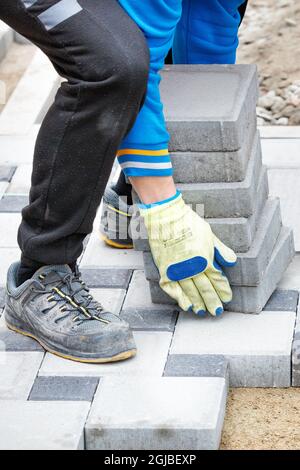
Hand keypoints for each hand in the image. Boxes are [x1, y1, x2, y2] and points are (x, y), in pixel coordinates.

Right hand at [141, 193, 236, 315]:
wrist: (166, 217)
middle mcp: (192, 268)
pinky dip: (179, 298)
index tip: (227, 298)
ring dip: (198, 302)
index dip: (222, 290)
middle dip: (212, 301)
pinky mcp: (165, 269)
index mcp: (205, 259)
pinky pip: (172, 288)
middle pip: (205, 289)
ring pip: (189, 291)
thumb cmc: (189, 222)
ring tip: (202, 312)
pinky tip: (185, 305)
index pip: (217, 279)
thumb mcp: (210, 235)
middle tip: (216, 311)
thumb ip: (221, 250)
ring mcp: (177, 270)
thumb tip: (232, 262)